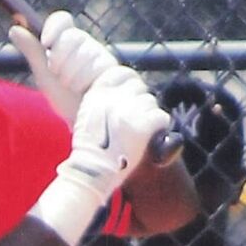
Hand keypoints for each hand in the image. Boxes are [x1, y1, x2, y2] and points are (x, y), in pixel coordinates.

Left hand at [10, 10, 118, 124]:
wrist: (87, 130)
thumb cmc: (67, 101)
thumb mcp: (47, 78)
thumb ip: (34, 53)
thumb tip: (14, 27)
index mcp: (72, 44)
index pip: (63, 22)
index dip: (54, 27)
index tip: (46, 42)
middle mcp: (92, 48)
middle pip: (74, 37)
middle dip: (62, 61)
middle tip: (64, 81)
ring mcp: (109, 61)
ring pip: (90, 54)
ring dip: (77, 78)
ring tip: (80, 92)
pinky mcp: (126, 76)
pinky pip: (108, 71)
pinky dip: (95, 86)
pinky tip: (94, 95)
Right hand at [59, 66, 168, 204]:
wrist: (92, 172)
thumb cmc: (87, 153)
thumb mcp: (85, 119)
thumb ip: (101, 104)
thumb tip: (117, 100)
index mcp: (97, 94)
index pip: (121, 74)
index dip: (129, 84)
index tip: (129, 96)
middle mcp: (114, 98)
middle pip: (138, 87)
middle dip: (139, 101)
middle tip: (137, 119)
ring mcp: (130, 110)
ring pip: (150, 102)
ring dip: (148, 114)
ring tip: (140, 131)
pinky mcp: (143, 124)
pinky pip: (160, 116)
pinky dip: (159, 126)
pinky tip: (151, 136)